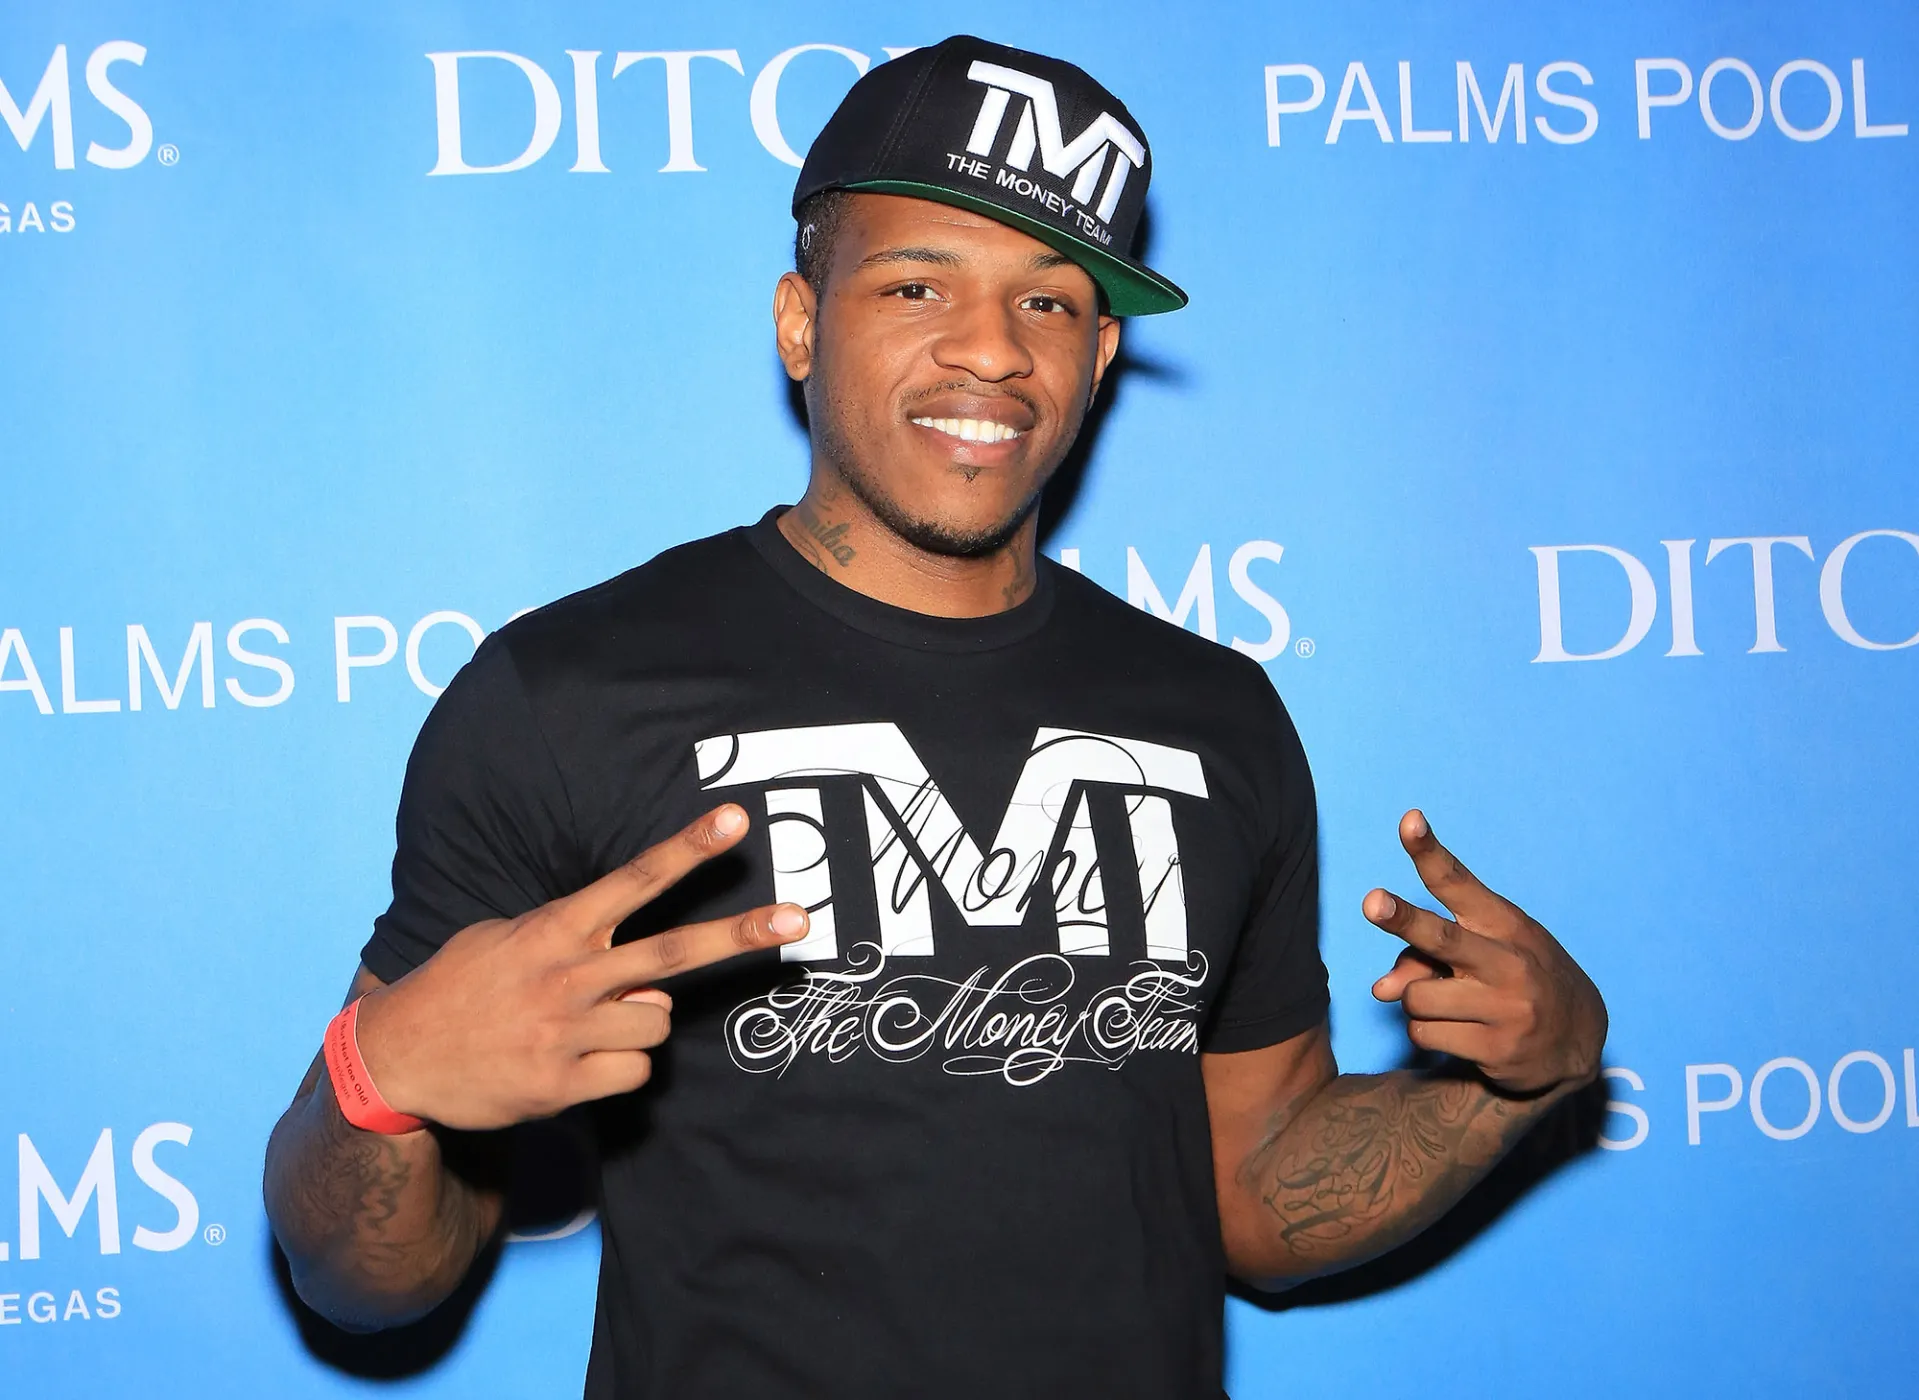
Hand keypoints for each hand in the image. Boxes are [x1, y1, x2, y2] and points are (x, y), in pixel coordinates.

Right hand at [355, 804, 805, 1129]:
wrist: (397, 1060)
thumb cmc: (464, 988)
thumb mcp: (506, 937)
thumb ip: (577, 943)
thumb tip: (649, 989)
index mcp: (555, 930)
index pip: (634, 879)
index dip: (687, 848)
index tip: (735, 820)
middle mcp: (567, 976)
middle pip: (671, 954)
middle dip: (739, 934)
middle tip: (800, 918)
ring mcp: (567, 1033)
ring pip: (656, 1026)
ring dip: (637, 1027)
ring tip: (584, 1026)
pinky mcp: (562, 1085)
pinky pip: (633, 1076)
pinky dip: (617, 1071)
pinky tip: (572, 1064)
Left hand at [1365, 810, 1604, 1095]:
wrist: (1577, 1041)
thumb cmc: (1515, 979)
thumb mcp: (1485, 954)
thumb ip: (1425, 955)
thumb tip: (1380, 991)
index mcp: (1503, 923)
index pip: (1458, 882)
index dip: (1429, 851)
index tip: (1409, 820)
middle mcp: (1508, 962)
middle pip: (1441, 938)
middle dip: (1404, 920)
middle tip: (1372, 901)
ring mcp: (1506, 1008)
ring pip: (1415, 997)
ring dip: (1417, 1002)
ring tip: (1452, 1004)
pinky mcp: (1497, 1050)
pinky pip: (1424, 1035)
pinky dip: (1429, 1033)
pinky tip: (1463, 1032)